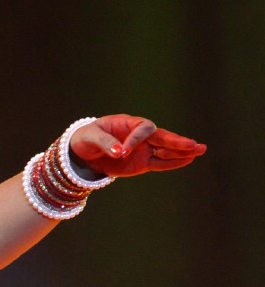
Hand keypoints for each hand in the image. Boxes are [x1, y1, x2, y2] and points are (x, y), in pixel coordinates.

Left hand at [69, 114, 206, 177]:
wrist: (85, 152)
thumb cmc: (88, 138)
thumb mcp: (91, 136)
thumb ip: (105, 143)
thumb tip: (120, 153)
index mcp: (130, 123)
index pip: (141, 130)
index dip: (134, 140)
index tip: (122, 152)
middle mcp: (140, 136)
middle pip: (162, 137)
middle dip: (177, 142)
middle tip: (193, 144)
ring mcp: (144, 149)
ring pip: (165, 150)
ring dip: (182, 152)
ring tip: (200, 150)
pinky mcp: (143, 163)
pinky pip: (161, 163)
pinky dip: (173, 163)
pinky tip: (189, 159)